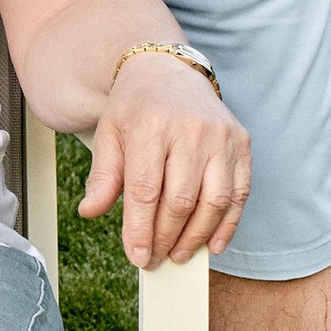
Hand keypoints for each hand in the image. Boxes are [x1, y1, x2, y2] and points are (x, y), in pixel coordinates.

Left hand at [76, 56, 249, 269]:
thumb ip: (102, 176)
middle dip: (167, 238)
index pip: (145, 191)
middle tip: (157, 259)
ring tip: (180, 255)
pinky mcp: (241, 143)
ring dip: (198, 236)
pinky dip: (228, 224)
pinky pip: (240, 193)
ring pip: (215, 201)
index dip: (141, 230)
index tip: (137, 257)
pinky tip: (212, 243)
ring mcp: (220, 136)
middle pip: (181, 200)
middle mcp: (190, 130)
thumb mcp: (108, 134)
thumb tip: (89, 212)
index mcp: (150, 126)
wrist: (166, 71)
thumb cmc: (135, 109)